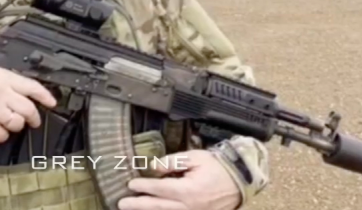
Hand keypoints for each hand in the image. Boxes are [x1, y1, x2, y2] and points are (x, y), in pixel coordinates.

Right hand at [0, 67, 56, 142]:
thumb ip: (2, 82)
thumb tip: (18, 91)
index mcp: (0, 77)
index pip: (31, 86)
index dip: (45, 96)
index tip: (52, 102)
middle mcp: (0, 93)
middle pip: (28, 108)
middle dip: (33, 117)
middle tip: (34, 120)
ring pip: (17, 123)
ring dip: (15, 125)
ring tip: (6, 122)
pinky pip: (2, 135)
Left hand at [118, 150, 240, 209]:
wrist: (239, 181)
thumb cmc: (217, 167)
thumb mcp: (195, 157)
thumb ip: (173, 161)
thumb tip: (154, 166)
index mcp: (188, 190)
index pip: (160, 189)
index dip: (144, 186)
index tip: (130, 184)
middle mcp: (189, 206)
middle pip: (158, 206)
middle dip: (139, 205)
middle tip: (122, 203)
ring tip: (131, 208)